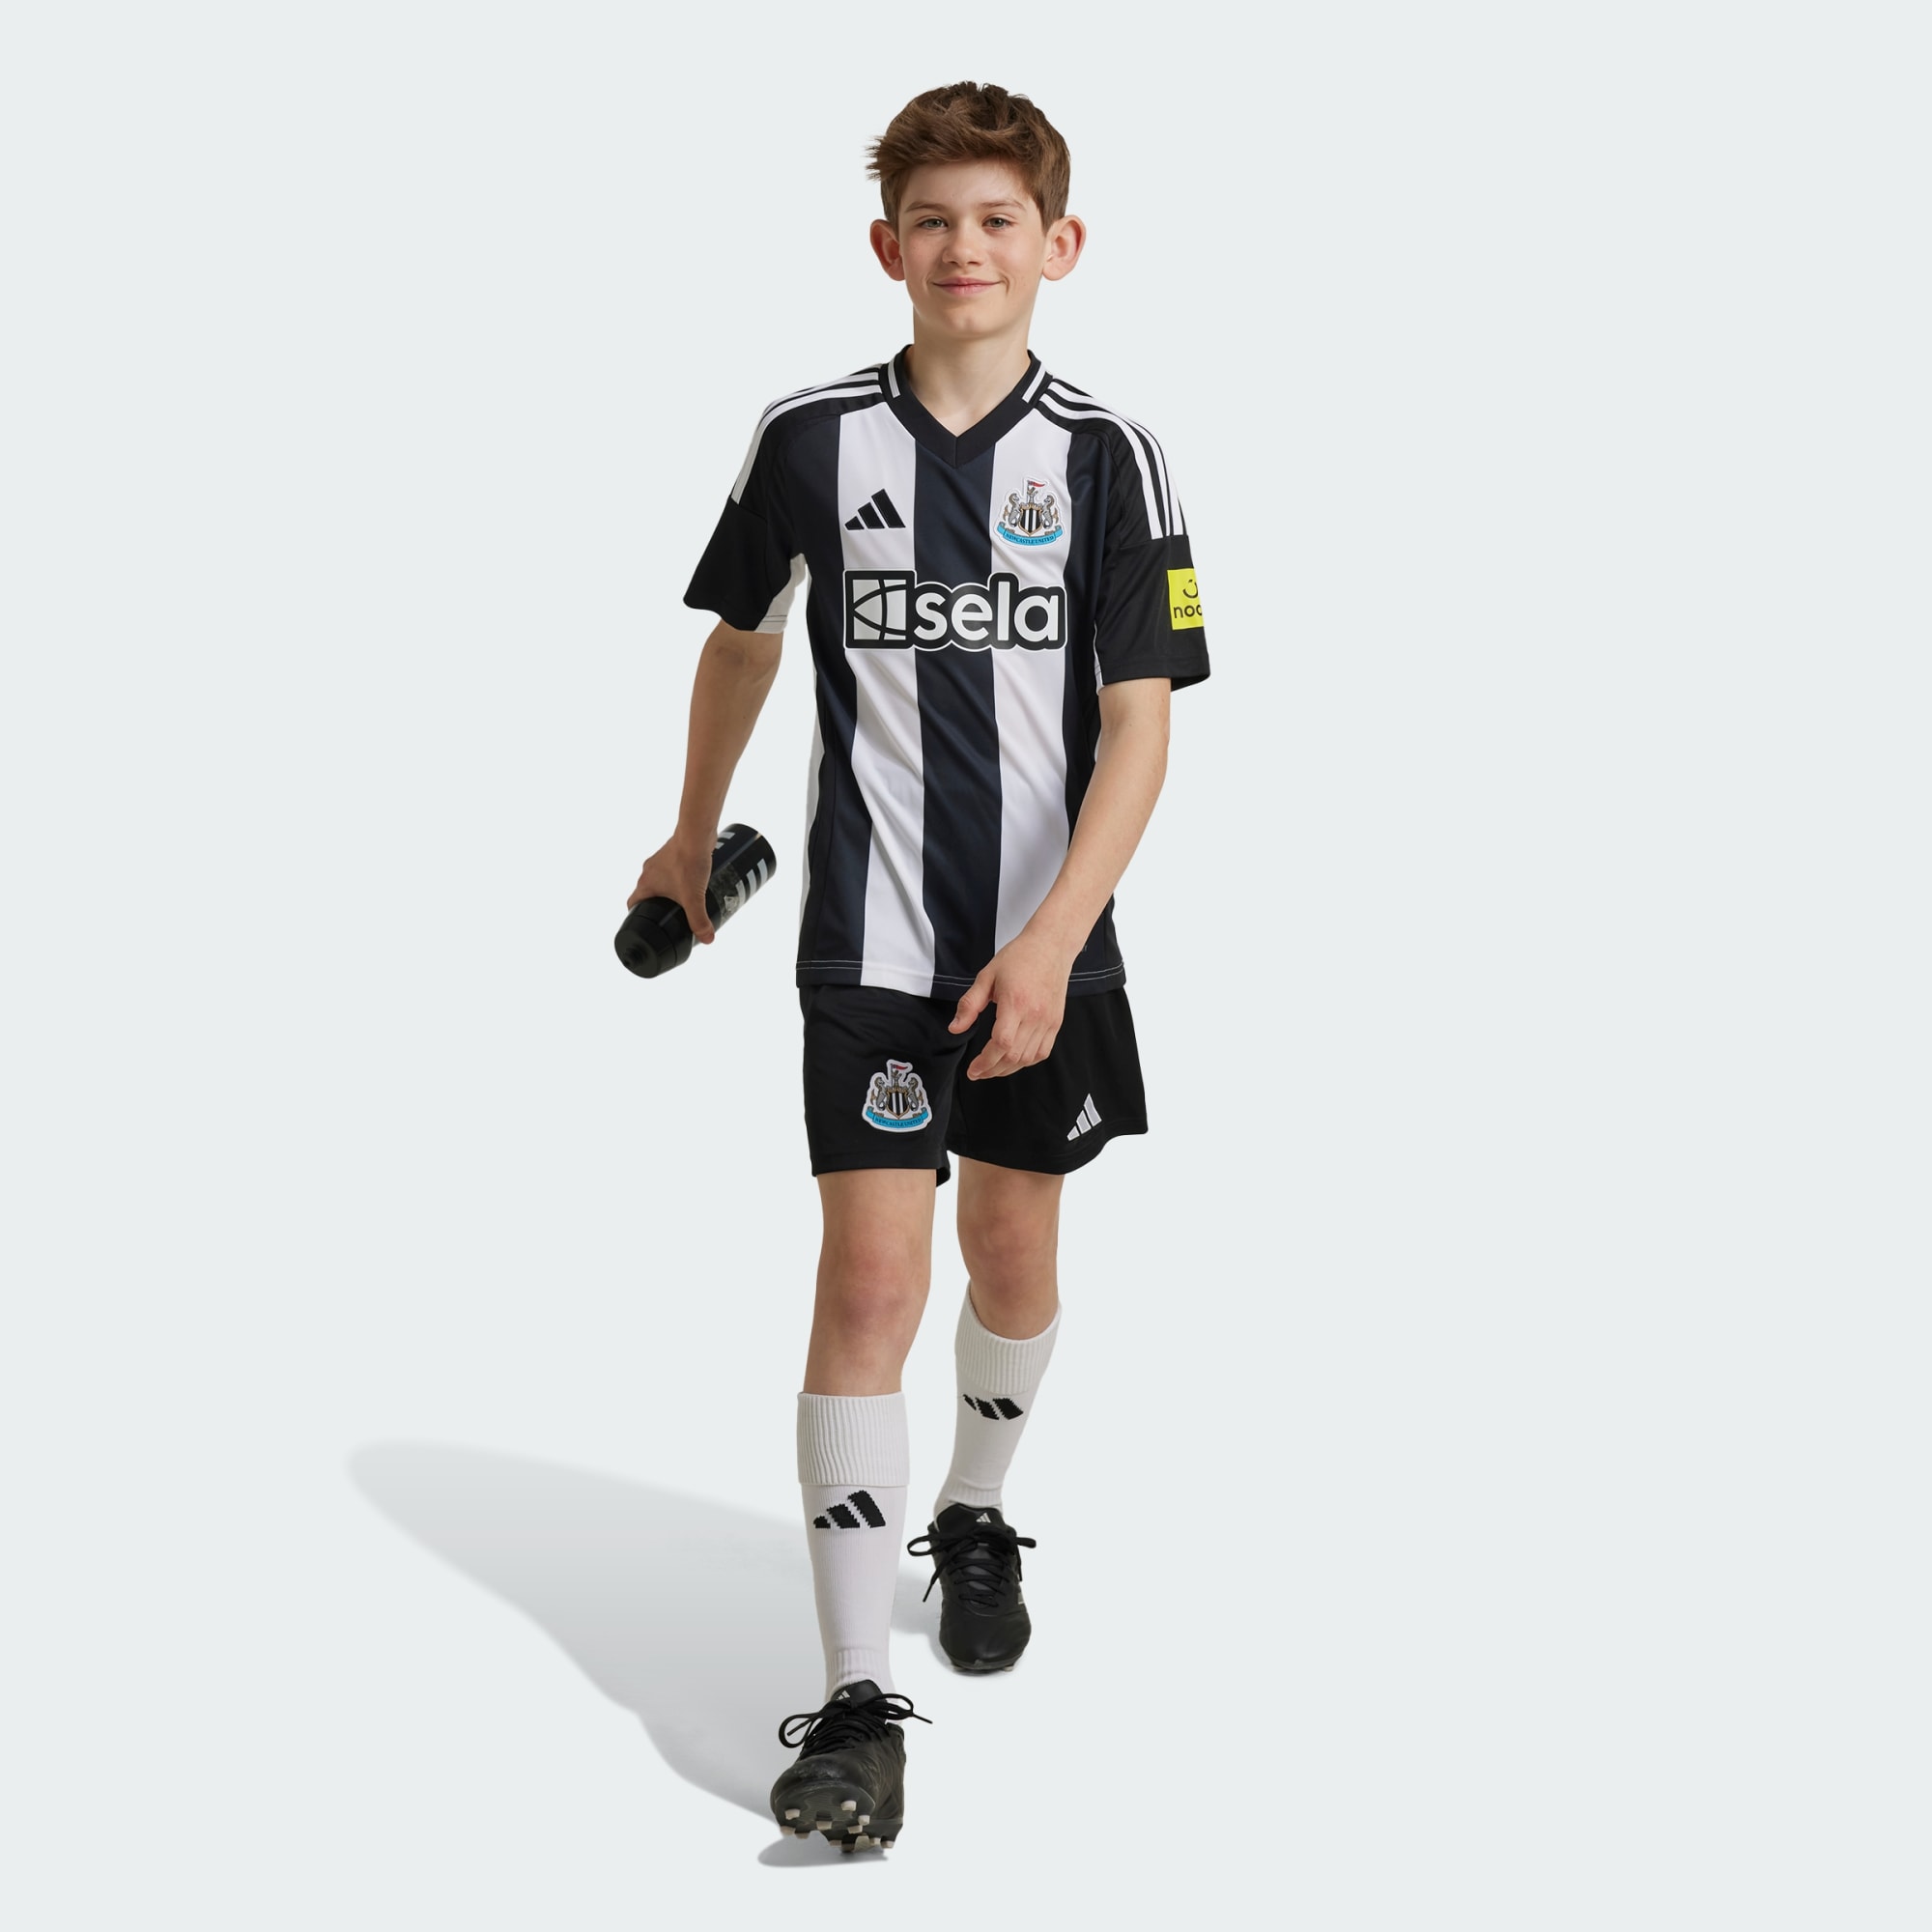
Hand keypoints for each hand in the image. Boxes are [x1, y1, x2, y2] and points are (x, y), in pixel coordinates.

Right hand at [628, 831, 716, 942]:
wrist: (696, 834)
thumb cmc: (688, 861)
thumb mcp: (693, 898)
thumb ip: (698, 920)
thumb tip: (706, 939)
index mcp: (645, 884)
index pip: (632, 904)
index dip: (636, 916)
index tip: (646, 925)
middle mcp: (648, 871)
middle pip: (647, 893)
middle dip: (656, 905)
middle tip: (669, 915)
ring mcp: (659, 861)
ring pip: (659, 880)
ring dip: (667, 890)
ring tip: (682, 900)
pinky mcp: (672, 853)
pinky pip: (671, 869)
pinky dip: (677, 877)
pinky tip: (690, 882)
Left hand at [948, 931, 1074, 1078]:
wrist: (1050, 946)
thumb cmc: (1019, 957)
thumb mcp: (987, 976)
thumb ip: (970, 1004)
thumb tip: (955, 1028)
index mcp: (1016, 1003)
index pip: (1001, 1043)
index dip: (985, 1062)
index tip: (973, 1069)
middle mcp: (1035, 1015)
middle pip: (1014, 1056)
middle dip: (992, 1070)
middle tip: (978, 1072)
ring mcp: (1048, 1020)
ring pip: (1028, 1058)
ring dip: (1008, 1069)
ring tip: (992, 1068)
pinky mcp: (1056, 1022)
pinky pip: (1042, 1052)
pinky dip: (1026, 1061)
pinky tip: (1013, 1060)